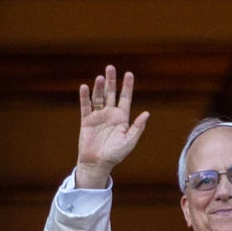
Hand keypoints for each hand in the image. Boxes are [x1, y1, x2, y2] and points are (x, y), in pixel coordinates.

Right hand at [75, 65, 149, 188]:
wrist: (97, 163)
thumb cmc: (115, 154)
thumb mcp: (129, 141)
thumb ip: (137, 127)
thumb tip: (147, 114)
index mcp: (122, 118)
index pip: (125, 98)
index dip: (127, 86)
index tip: (129, 73)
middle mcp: (110, 114)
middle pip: (111, 93)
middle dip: (112, 81)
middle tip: (110, 67)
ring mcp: (98, 116)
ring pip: (98, 97)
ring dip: (99, 87)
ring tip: (100, 77)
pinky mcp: (86, 120)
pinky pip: (85, 106)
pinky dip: (85, 97)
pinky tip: (85, 87)